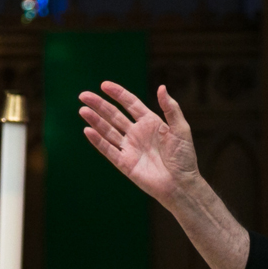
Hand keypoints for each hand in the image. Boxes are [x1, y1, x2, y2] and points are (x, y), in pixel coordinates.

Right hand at [78, 81, 198, 206]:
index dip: (118, 93)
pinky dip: (98, 141)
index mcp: (150, 122)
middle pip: (114, 115)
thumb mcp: (181, 128)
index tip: (104, 85)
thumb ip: (171, 108)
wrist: (181, 184)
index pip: (130, 103)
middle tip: (84, 95)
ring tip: (82, 110)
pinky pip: (108, 150)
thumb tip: (161, 87)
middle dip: (99, 105)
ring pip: (108, 130)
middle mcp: (137, 133)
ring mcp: (129, 148)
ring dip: (95, 120)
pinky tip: (88, 130)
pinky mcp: (124, 163)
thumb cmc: (184, 157)